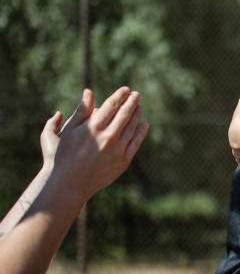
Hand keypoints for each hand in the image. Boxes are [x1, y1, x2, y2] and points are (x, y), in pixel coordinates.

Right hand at [49, 86, 148, 200]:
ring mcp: (117, 150)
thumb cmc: (62, 156)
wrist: (69, 184)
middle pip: (124, 115)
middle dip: (131, 102)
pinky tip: (144, 125)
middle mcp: (107, 137)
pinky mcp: (123, 162)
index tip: (126, 89)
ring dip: (137, 116)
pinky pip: (135, 143)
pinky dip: (140, 132)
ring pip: (131, 128)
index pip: (111, 106)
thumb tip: (89, 92)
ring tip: (139, 107)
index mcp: (93, 127)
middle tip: (136, 94)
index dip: (119, 96)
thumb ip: (81, 111)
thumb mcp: (67, 131)